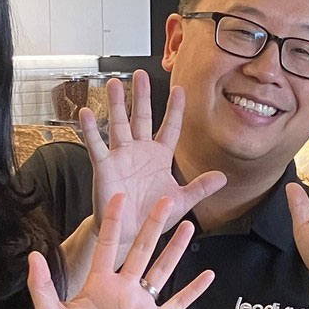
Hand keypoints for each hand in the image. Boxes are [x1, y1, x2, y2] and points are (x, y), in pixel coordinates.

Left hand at [27, 193, 212, 308]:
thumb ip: (42, 287)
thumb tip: (32, 256)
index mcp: (99, 283)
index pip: (109, 245)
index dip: (114, 222)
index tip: (120, 197)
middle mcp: (123, 288)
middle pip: (142, 250)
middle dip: (153, 225)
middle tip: (164, 199)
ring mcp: (140, 305)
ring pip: (162, 270)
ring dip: (175, 249)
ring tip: (189, 225)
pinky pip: (176, 304)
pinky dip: (192, 291)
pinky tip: (207, 276)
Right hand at [79, 70, 224, 265]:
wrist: (130, 234)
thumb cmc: (152, 217)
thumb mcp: (181, 201)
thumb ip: (200, 187)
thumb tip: (223, 177)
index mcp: (160, 157)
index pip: (170, 127)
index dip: (175, 109)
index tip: (180, 90)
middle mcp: (140, 152)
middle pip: (142, 117)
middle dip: (141, 96)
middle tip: (139, 74)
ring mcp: (121, 157)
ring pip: (119, 124)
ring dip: (116, 104)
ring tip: (114, 83)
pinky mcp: (105, 167)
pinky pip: (97, 145)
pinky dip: (90, 129)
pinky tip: (85, 112)